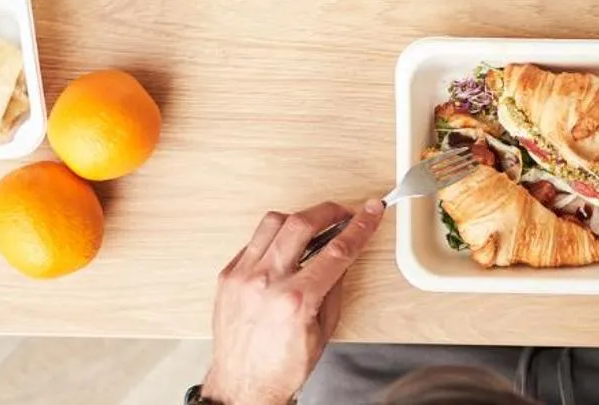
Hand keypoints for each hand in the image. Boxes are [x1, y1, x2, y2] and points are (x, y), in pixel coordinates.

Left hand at [203, 200, 385, 404]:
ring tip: (312, 228)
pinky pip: (253, 242)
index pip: (337, 251)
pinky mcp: (227, 276)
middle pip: (302, 223)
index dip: (360, 226)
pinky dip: (273, 239)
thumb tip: (342, 256)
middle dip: (329, 211)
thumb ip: (334, 288)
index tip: (371, 211)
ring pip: (273, 222)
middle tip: (343, 214)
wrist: (241, 387)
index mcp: (296, 300)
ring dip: (299, 219)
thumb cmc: (280, 367)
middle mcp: (266, 283)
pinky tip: (284, 249)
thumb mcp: (322, 332)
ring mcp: (242, 277)